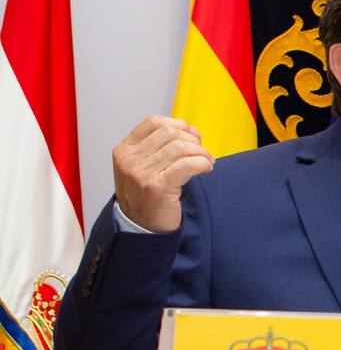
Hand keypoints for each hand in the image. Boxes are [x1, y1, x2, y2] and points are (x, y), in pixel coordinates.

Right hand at [112, 116, 215, 232]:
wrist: (139, 227)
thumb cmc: (145, 196)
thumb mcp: (140, 166)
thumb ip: (155, 147)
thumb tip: (187, 131)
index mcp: (125, 149)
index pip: (154, 122)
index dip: (179, 125)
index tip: (193, 136)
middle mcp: (130, 159)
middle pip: (170, 132)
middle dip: (193, 140)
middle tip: (203, 152)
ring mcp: (142, 173)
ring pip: (181, 147)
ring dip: (201, 153)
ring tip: (207, 162)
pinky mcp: (158, 187)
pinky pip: (187, 165)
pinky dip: (202, 163)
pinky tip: (206, 169)